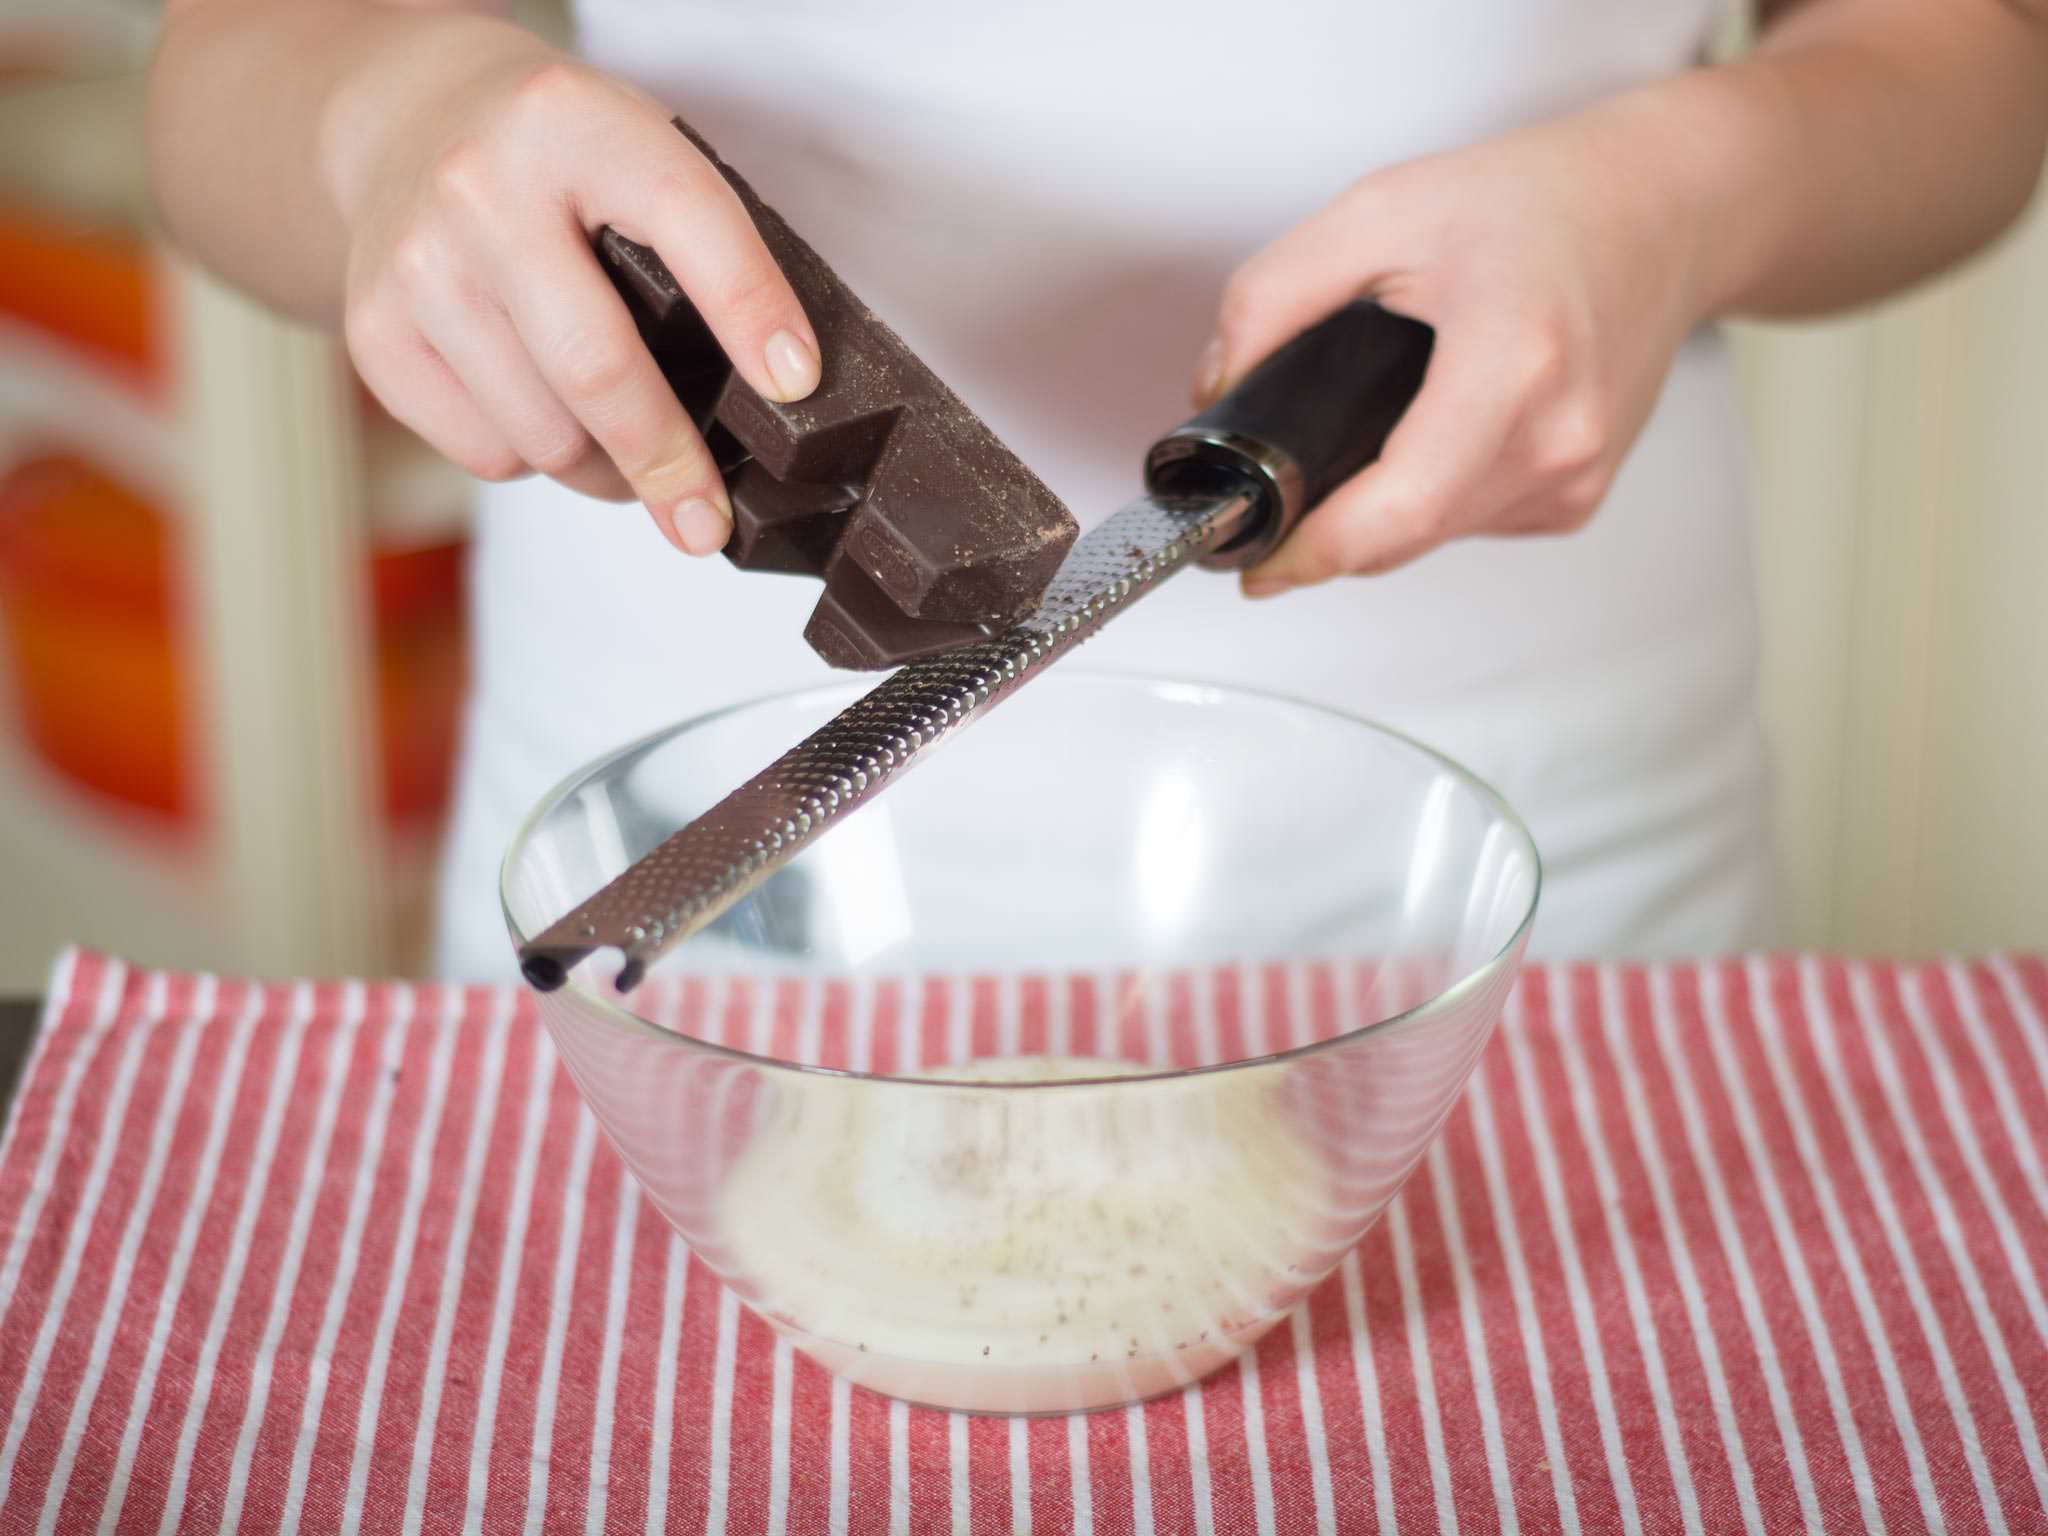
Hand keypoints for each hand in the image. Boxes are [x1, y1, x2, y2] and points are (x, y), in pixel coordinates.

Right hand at [329, 19, 819, 554]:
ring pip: (540, 434)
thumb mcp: (635, 151)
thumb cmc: (560, 163)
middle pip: (595, 367)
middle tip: (707, 521)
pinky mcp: (374, 330)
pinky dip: (531, 458)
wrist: (411, 119)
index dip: (749, 310)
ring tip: (630, 453)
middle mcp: (482, 188)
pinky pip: (484, 452)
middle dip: (668, 463)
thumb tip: (778, 394)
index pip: (685, 219)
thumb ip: (700, 246)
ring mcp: (417, 262)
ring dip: (604, 472)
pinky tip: (544, 410)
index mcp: (575, 123)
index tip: (793, 385)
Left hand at [1196, 99, 1708, 595]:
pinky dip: (1432, 493)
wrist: (1664, 208)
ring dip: (1382, 507)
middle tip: (1280, 478)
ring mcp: (1576, 476)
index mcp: (1512, 365)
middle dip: (1329, 525)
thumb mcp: (1378, 211)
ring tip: (1373, 421)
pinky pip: (1471, 522)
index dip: (1312, 551)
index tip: (1254, 562)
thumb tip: (1218, 388)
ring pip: (1432, 537)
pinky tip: (1436, 427)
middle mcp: (1556, 437)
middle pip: (1403, 536)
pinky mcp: (1580, 496)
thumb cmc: (1540, 201)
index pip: (1396, 511)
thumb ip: (1274, 297)